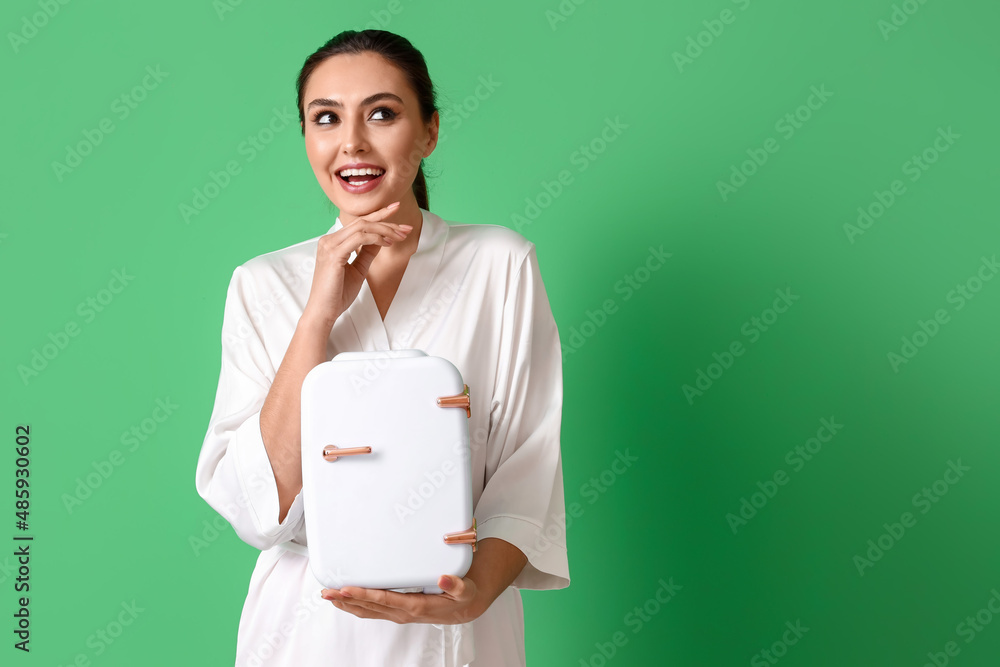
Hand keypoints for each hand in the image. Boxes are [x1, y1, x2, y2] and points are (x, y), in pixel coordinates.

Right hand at [300, 201, 411, 330]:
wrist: (324, 311)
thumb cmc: (338, 294)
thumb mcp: (358, 269)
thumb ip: (367, 253)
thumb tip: (382, 239)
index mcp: (333, 242)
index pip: (359, 224)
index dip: (379, 216)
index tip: (397, 213)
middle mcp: (329, 240)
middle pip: (362, 222)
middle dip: (387, 221)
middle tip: (406, 227)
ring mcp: (329, 245)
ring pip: (362, 227)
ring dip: (384, 230)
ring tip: (400, 237)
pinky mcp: (333, 254)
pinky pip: (358, 239)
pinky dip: (375, 238)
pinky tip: (387, 243)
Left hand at [321, 574, 483, 624]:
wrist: (464, 609)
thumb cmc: (462, 597)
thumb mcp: (465, 590)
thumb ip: (456, 585)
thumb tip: (444, 578)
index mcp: (417, 606)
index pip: (386, 599)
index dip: (366, 594)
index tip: (348, 589)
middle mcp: (404, 612)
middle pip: (370, 606)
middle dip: (348, 599)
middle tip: (328, 591)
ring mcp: (398, 613)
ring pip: (367, 610)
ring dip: (347, 604)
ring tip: (329, 596)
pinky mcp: (397, 611)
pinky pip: (372, 611)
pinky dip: (355, 605)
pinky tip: (345, 600)